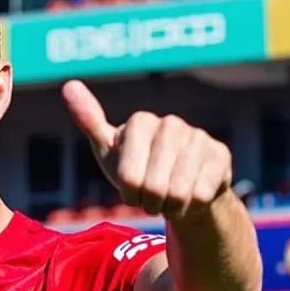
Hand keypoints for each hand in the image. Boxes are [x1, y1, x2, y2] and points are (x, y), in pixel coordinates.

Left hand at [62, 79, 232, 219]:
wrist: (180, 189)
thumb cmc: (138, 169)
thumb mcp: (109, 150)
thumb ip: (89, 120)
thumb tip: (69, 85)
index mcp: (140, 122)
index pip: (129, 177)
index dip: (129, 193)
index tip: (130, 190)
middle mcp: (171, 124)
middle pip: (153, 186)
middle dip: (149, 202)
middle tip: (151, 198)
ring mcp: (199, 137)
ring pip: (179, 192)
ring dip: (171, 206)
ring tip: (169, 199)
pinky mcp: (220, 155)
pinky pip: (201, 194)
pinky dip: (192, 205)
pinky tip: (191, 197)